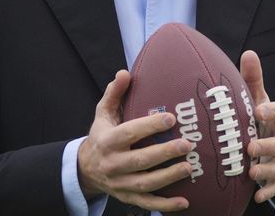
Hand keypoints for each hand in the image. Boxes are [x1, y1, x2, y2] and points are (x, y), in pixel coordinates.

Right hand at [77, 70, 193, 211]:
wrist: (86, 169)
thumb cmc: (102, 135)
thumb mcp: (103, 113)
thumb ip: (115, 93)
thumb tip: (125, 73)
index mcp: (108, 141)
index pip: (129, 133)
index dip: (149, 126)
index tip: (170, 118)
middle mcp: (113, 164)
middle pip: (140, 161)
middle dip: (164, 153)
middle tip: (187, 144)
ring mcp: (120, 183)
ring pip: (145, 183)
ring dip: (168, 177)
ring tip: (189, 167)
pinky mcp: (127, 197)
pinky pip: (147, 204)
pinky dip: (165, 205)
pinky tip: (185, 202)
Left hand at [240, 50, 274, 202]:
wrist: (274, 144)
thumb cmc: (262, 118)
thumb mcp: (259, 100)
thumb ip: (254, 79)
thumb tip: (249, 52)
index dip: (273, 111)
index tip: (258, 110)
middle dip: (269, 146)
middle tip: (251, 147)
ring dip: (267, 170)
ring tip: (251, 172)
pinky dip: (268, 191)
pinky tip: (256, 196)